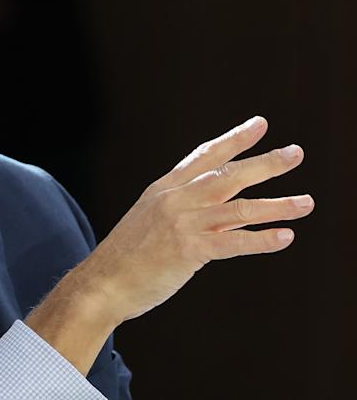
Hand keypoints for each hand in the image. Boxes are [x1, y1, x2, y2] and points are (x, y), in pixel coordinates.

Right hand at [80, 115, 314, 323]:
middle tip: (296, 153)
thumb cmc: (125, 257)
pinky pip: (233, 243)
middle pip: (227, 175)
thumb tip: (210, 209)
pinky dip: (262, 240)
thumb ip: (177, 209)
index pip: (204, 156)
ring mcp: (181, 224)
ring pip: (238, 208)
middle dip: (265, 163)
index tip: (260, 124)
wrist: (101, 283)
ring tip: (306, 202)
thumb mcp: (147, 220)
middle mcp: (174, 201)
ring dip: (276, 205)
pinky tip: (285, 237)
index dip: (234, 139)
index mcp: (163, 190)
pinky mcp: (188, 251)